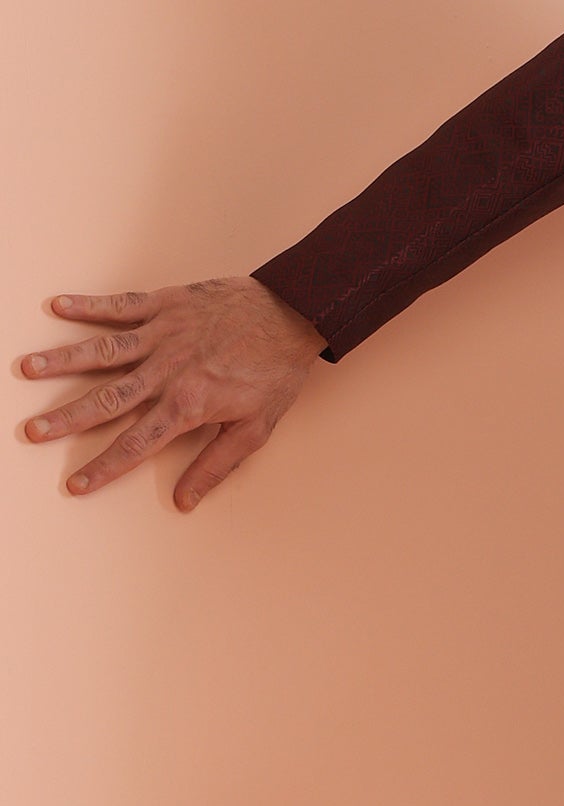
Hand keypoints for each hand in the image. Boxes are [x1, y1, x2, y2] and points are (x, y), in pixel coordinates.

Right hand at [18, 276, 324, 508]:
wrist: (294, 314)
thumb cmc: (276, 372)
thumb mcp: (255, 428)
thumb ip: (216, 465)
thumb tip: (185, 501)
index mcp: (189, 405)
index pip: (137, 444)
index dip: (105, 467)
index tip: (75, 484)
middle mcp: (169, 371)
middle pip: (108, 400)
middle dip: (67, 418)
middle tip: (32, 432)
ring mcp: (164, 336)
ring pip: (104, 351)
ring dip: (63, 360)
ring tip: (26, 368)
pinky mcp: (166, 305)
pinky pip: (120, 306)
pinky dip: (88, 305)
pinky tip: (57, 306)